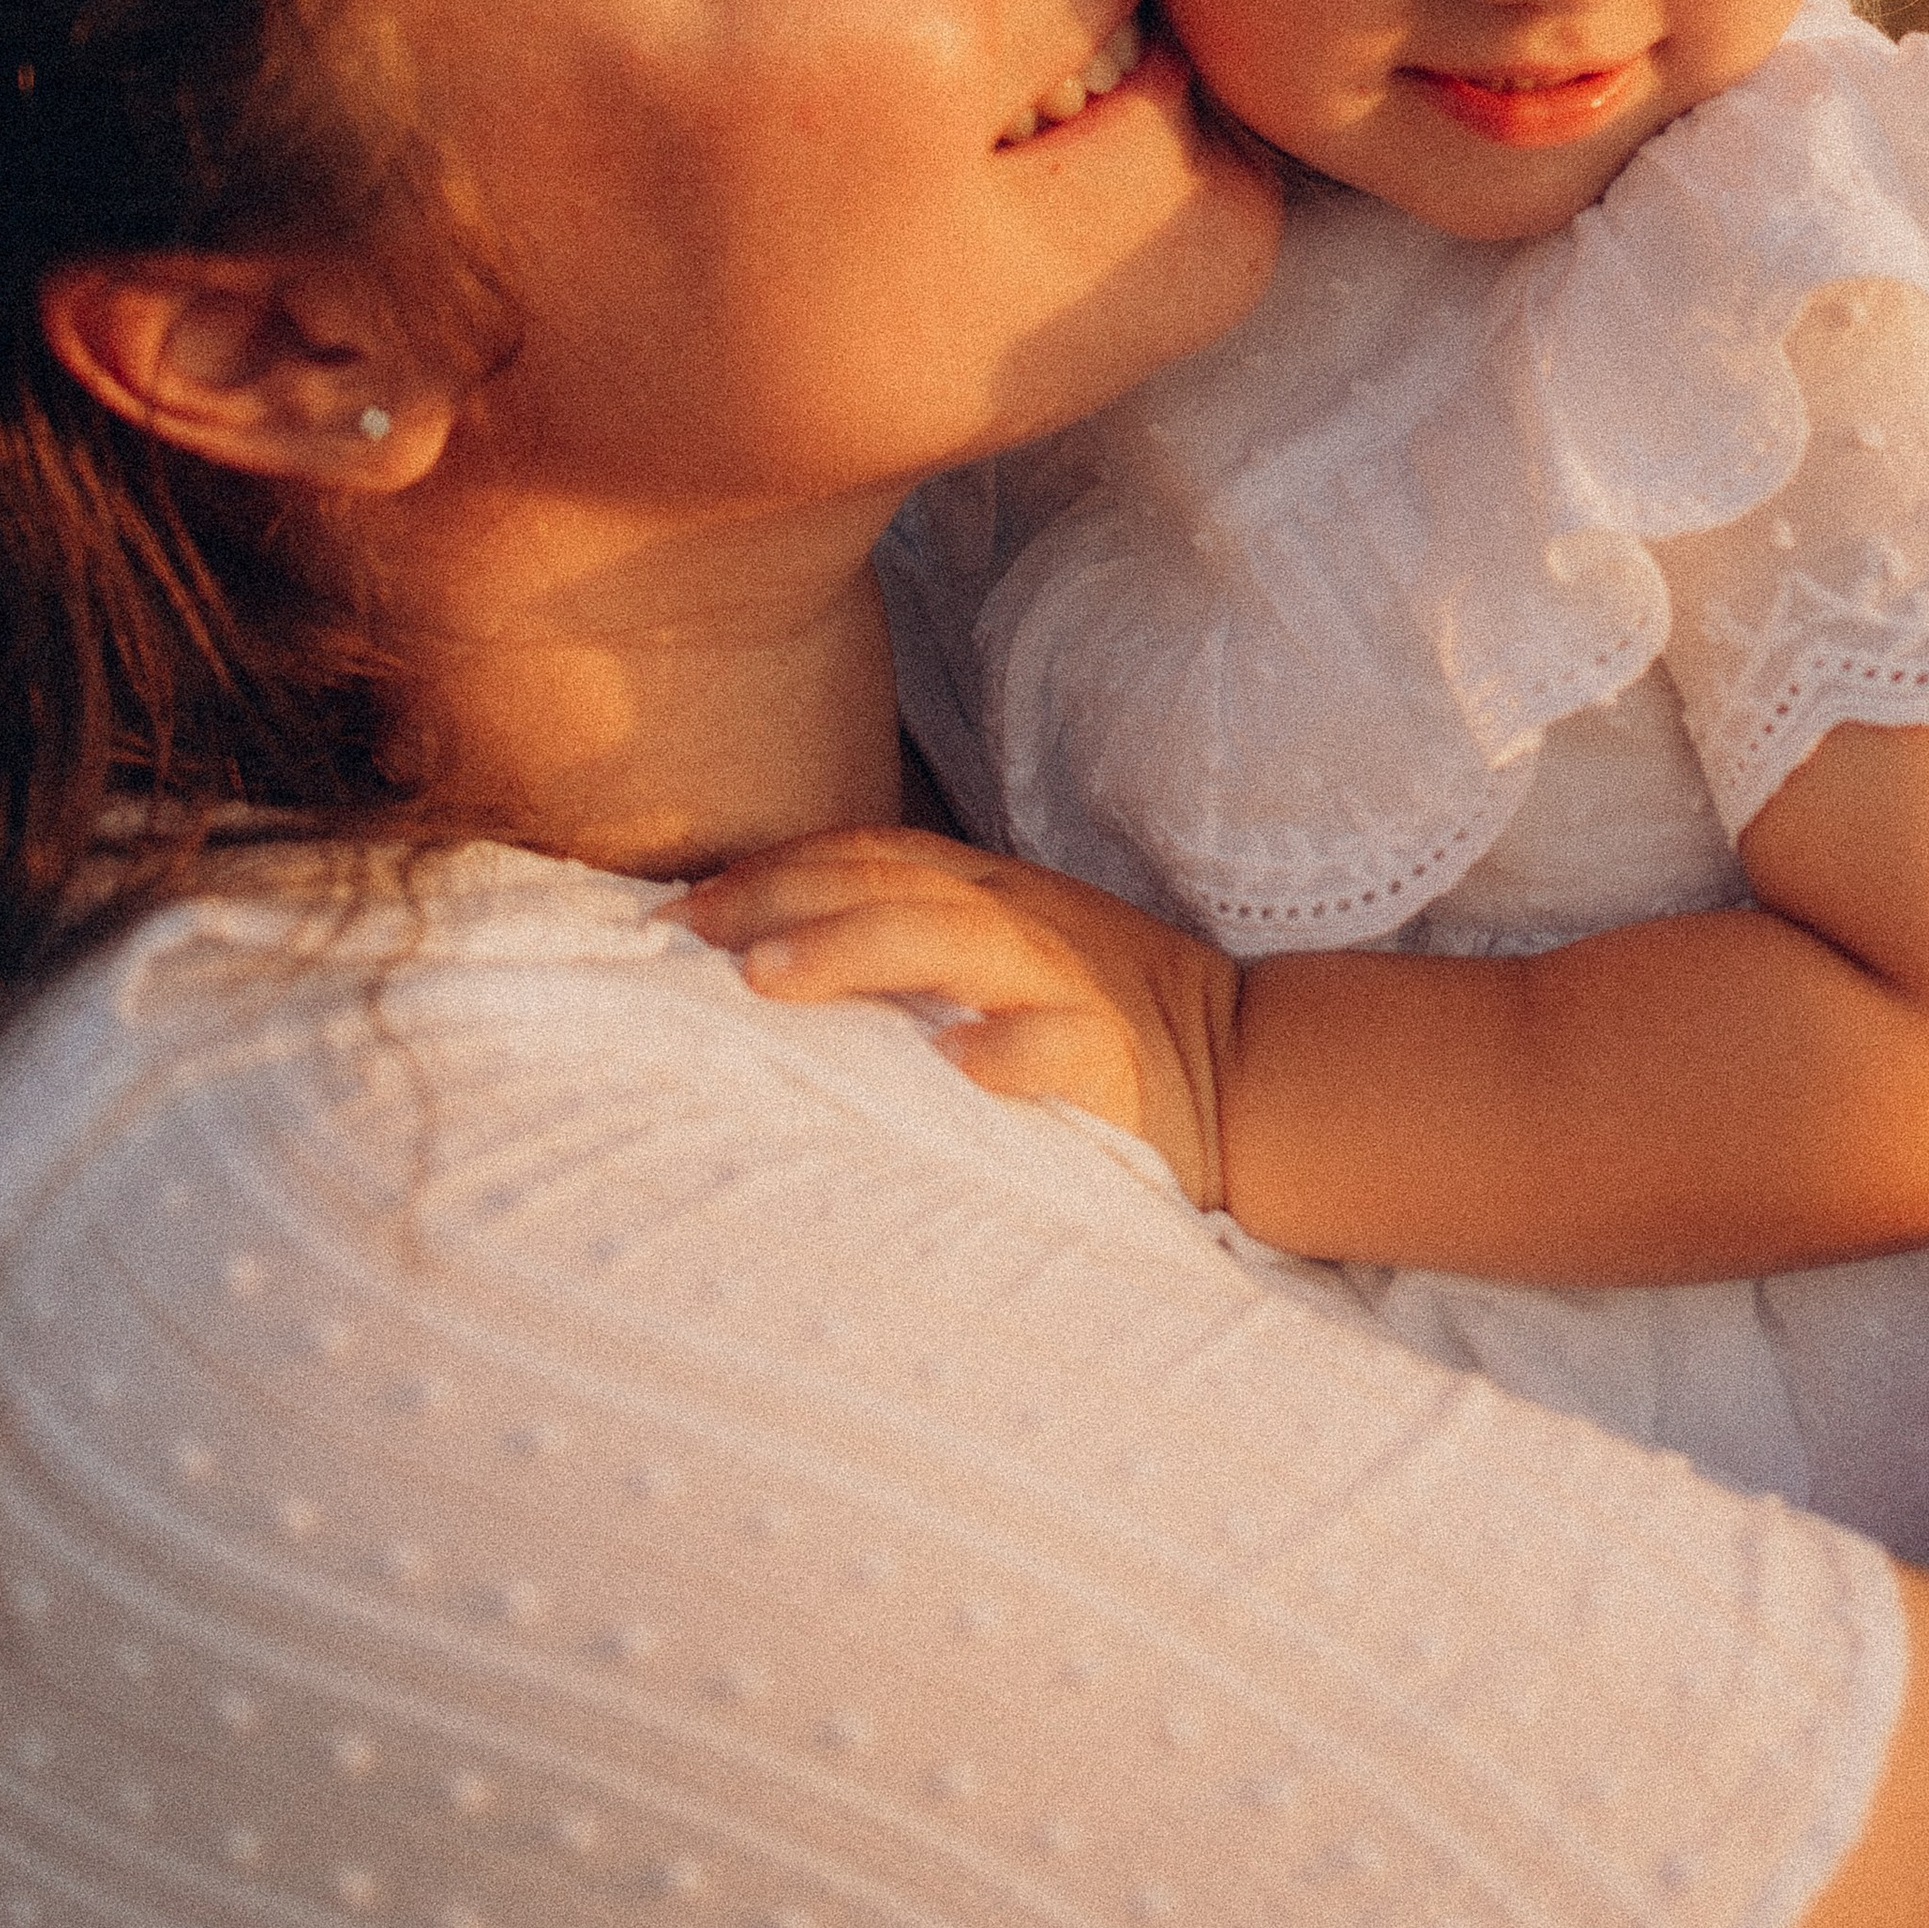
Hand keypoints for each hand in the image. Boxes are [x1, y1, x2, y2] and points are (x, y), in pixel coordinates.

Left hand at [667, 826, 1233, 1207]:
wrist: (1250, 1071)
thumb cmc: (1098, 1020)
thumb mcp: (1002, 957)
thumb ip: (908, 945)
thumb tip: (761, 966)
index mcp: (986, 893)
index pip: (867, 856)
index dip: (772, 870)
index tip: (678, 911)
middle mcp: (1018, 923)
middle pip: (890, 885)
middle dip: (783, 899)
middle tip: (689, 934)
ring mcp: (1066, 985)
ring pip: (958, 944)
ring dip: (858, 951)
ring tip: (770, 976)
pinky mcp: (1113, 1061)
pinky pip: (1061, 1047)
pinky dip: (1010, 1050)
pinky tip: (957, 1064)